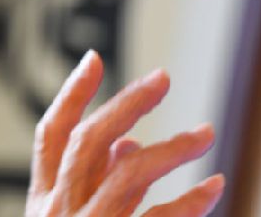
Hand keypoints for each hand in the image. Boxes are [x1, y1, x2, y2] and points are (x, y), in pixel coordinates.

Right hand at [26, 50, 224, 216]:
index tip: (94, 58)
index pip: (51, 136)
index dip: (71, 95)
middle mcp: (59, 212)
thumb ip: (99, 183)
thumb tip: (129, 143)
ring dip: (173, 147)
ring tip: (206, 134)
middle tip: (163, 78)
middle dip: (127, 104)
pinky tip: (214, 185)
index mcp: (45, 201)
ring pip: (129, 173)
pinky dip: (190, 200)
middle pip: (89, 142)